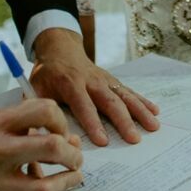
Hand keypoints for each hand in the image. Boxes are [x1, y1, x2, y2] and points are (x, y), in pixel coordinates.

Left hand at [30, 27, 159, 146]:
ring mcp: (105, 80)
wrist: (60, 49)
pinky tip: (155, 111)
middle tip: (134, 140)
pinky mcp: (113, 81)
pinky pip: (129, 91)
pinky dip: (143, 101)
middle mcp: (91, 81)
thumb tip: (41, 135)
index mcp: (70, 84)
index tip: (103, 141)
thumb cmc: (47, 74)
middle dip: (123, 121)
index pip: (83, 105)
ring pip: (124, 96)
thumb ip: (39, 110)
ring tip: (153, 127)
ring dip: (139, 112)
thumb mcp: (35, 89)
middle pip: (109, 102)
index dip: (93, 123)